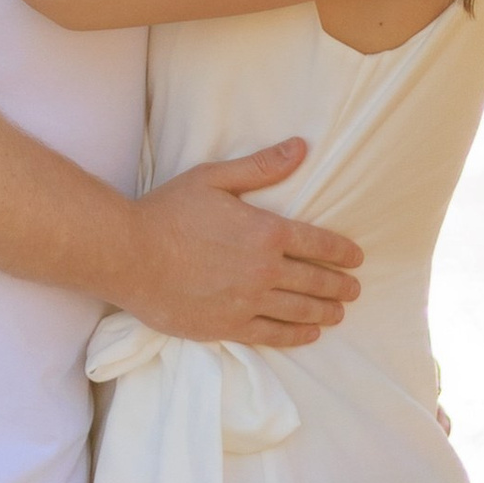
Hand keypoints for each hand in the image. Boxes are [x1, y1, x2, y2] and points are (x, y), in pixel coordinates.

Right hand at [115, 137, 362, 347]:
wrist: (127, 255)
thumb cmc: (167, 212)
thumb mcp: (213, 178)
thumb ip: (261, 166)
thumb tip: (301, 147)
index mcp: (266, 231)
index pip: (319, 243)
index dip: (342, 252)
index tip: (356, 259)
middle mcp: (264, 270)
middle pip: (315, 281)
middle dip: (339, 286)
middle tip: (353, 290)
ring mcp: (248, 302)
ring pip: (299, 311)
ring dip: (325, 312)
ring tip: (338, 313)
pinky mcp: (228, 326)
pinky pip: (273, 335)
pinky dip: (297, 335)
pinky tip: (309, 334)